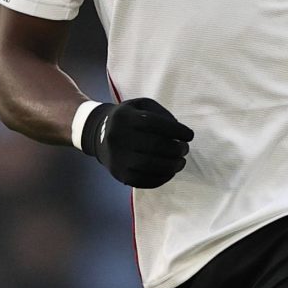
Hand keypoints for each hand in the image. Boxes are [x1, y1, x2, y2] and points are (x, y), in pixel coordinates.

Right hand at [78, 97, 192, 187]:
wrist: (97, 134)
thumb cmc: (128, 119)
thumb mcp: (141, 106)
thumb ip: (161, 113)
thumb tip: (178, 131)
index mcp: (124, 117)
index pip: (154, 123)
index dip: (176, 130)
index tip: (189, 135)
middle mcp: (118, 137)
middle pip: (154, 146)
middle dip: (176, 149)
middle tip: (184, 149)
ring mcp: (117, 157)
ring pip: (149, 165)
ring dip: (171, 165)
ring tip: (180, 162)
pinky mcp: (119, 174)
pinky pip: (143, 181)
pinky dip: (161, 178)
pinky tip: (170, 172)